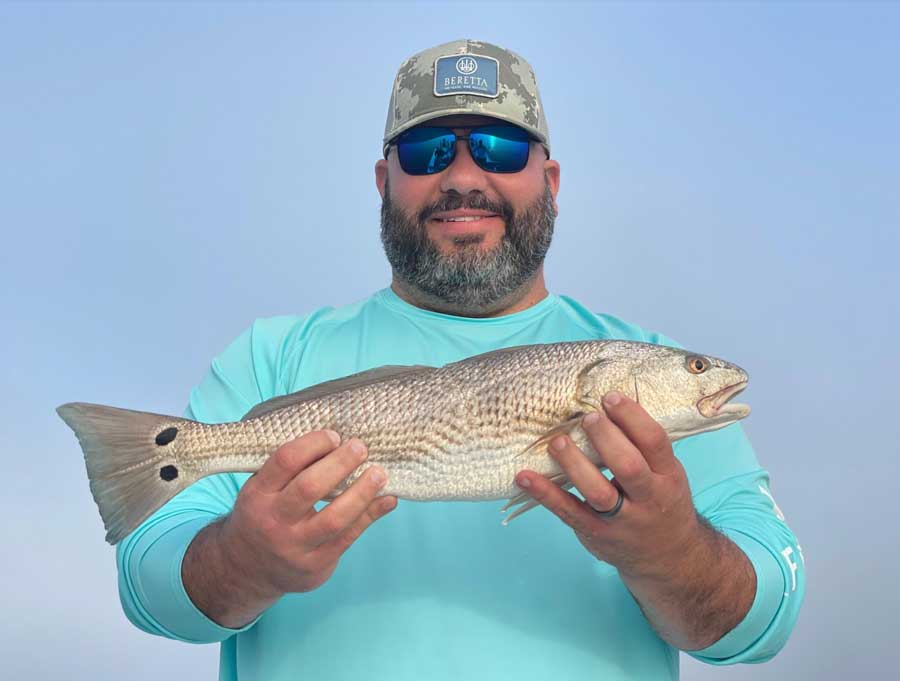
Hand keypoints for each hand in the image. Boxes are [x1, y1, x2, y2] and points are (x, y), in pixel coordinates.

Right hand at [220, 430, 396, 595]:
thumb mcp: (261, 490)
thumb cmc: (262, 515)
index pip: (285, 461)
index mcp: (257, 494)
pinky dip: (370, 516)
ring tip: (380, 474)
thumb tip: (339, 441)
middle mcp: (273, 521)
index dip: (313, 444)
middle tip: (361, 447)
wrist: (246, 569)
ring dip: (362, 493)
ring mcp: (294, 547)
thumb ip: (290, 469)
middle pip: (310, 487)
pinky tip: (387, 499)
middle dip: (340, 464)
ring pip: (334, 518)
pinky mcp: (314, 566)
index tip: (334, 436)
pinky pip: (348, 538)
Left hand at [515, 391, 701, 578]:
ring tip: (556, 442)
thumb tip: (606, 404)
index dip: (633, 417)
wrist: (668, 558)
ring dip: (574, 465)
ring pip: (598, 492)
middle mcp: (649, 498)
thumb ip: (642, 446)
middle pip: (628, 466)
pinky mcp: (596, 534)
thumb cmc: (660, 501)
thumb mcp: (666, 474)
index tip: (609, 397)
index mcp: (669, 475)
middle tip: (587, 417)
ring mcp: (622, 520)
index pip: (654, 442)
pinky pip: (569, 512)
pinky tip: (525, 478)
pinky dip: (545, 494)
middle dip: (606, 438)